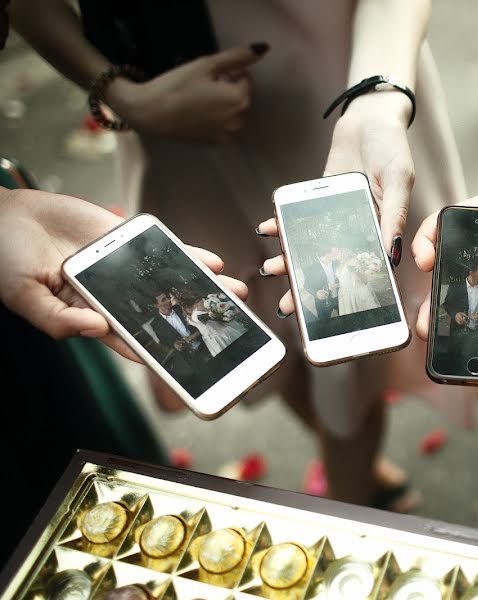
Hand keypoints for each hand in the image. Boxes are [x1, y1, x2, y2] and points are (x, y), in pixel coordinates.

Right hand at [0, 188, 248, 360]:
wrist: (5, 215)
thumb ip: (58, 318)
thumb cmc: (6, 260)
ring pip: (170, 281)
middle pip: (162, 310)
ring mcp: (124, 268)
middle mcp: (113, 295)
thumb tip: (97, 328)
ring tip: (235, 293)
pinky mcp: (127, 240)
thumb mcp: (23, 296)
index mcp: (89, 315)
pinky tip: (213, 263)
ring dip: (202, 287)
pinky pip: (163, 250)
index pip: (133, 339)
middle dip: (194, 317)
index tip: (192, 361)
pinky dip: (188, 255)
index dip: (162, 351)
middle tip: (230, 325)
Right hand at [105, 45, 267, 143]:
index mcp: (239, 99)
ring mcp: (227, 134)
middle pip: (240, 96)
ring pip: (232, 112)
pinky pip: (222, 126)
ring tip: (197, 99)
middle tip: (201, 85)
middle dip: (226, 88)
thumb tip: (264, 48)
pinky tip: (195, 113)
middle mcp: (238, 120)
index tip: (208, 74)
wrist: (149, 113)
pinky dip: (214, 119)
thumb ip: (237, 56)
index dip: (227, 72)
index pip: (245, 78)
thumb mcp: (207, 65)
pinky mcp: (214, 143)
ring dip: (222, 104)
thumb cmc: (177, 85)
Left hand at [254, 92, 414, 315]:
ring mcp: (337, 213)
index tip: (326, 309)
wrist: (370, 116)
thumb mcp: (399, 179)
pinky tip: (268, 229)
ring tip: (272, 268)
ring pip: (311, 244)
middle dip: (309, 284)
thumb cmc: (392, 146)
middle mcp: (359, 226)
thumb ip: (394, 213)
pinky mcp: (320, 198)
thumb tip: (390, 251)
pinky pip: (299, 217)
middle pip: (331, 263)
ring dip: (291, 257)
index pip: (363, 268)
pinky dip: (283, 223)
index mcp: (382, 229)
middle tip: (288, 306)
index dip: (345, 289)